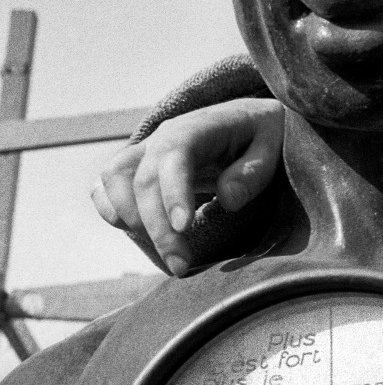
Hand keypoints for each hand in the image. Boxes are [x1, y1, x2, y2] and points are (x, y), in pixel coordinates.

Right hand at [91, 98, 284, 274]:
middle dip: (158, 227)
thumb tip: (228, 199)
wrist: (247, 119)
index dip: (173, 193)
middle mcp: (162, 136)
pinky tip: (134, 234)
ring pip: (114, 178)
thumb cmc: (262, 133)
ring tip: (164, 253)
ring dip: (130, 220)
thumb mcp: (273, 144)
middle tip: (181, 265)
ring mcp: (146, 151)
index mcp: (196, 128)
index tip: (184, 228)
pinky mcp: (137, 167)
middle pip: (142, 179)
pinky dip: (111, 209)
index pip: (173, 157)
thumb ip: (253, 171)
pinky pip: (107, 184)